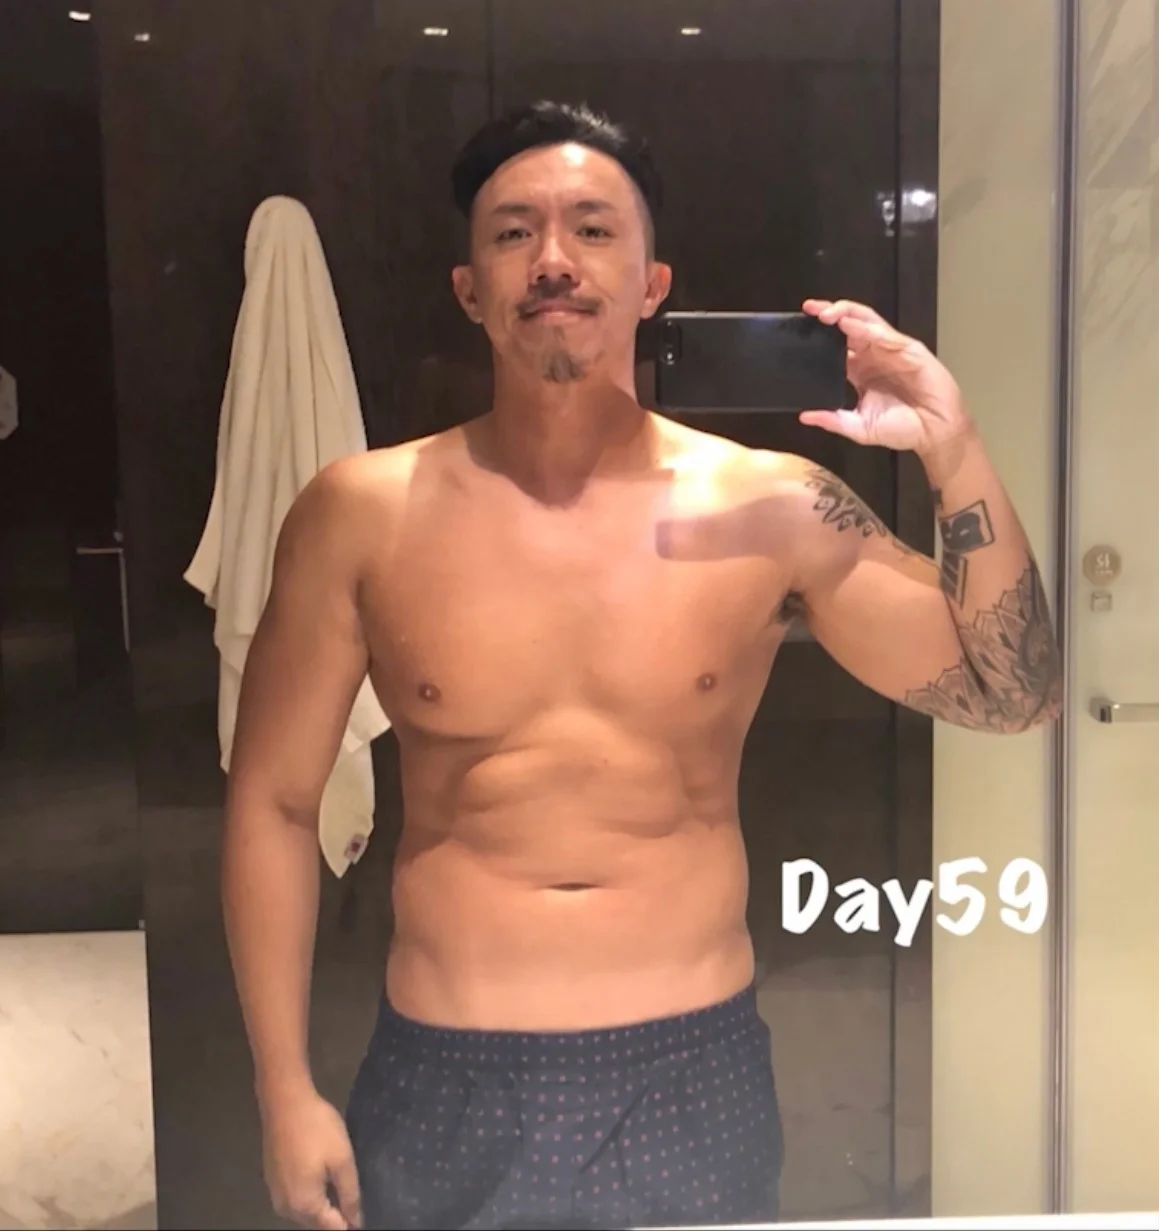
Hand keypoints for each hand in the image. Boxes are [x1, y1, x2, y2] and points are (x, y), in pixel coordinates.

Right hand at [260, 1087, 361, 1229]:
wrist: (284, 1101)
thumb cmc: (317, 1129)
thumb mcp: (342, 1160)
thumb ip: (350, 1195)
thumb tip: (355, 1222)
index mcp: (303, 1206)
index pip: (332, 1228)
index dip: (350, 1222)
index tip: (363, 1209)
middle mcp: (285, 1207)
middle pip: (317, 1222)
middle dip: (336, 1215)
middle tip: (355, 1196)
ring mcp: (276, 1193)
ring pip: (306, 1210)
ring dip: (324, 1204)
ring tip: (342, 1185)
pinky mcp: (272, 1179)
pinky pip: (296, 1196)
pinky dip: (311, 1193)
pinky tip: (322, 1175)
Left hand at [798, 299, 973, 457]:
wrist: (935, 432)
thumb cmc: (903, 428)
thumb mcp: (859, 427)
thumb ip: (832, 421)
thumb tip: (805, 416)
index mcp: (860, 371)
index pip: (836, 345)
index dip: (819, 335)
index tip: (798, 330)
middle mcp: (874, 356)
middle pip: (849, 325)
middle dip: (829, 314)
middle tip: (809, 309)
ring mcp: (891, 350)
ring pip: (866, 322)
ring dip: (845, 313)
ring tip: (825, 313)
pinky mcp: (909, 350)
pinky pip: (884, 334)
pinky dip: (865, 327)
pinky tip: (848, 324)